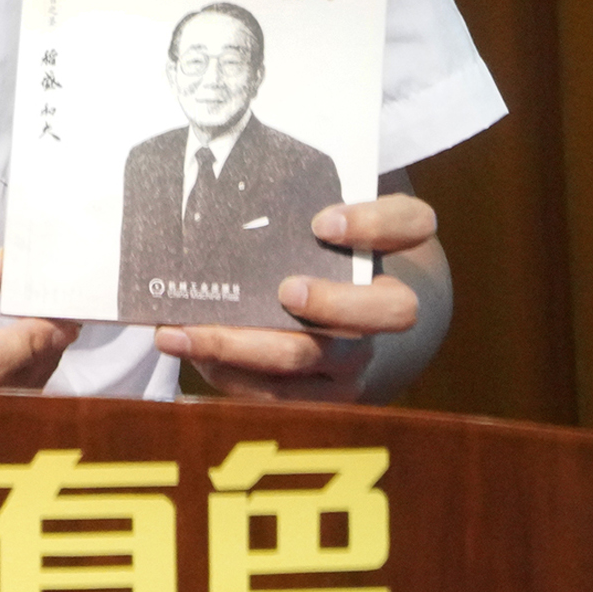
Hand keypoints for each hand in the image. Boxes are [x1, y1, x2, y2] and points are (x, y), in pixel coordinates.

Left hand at [156, 194, 446, 403]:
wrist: (339, 314)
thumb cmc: (310, 249)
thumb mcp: (308, 221)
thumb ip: (284, 204)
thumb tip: (212, 197)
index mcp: (390, 244)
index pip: (410, 223)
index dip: (375, 225)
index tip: (322, 222)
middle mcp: (385, 306)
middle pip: (391, 311)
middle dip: (336, 304)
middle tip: (286, 291)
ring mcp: (356, 355)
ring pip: (312, 358)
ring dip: (241, 346)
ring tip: (182, 332)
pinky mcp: (325, 394)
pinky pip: (278, 393)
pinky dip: (227, 373)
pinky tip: (187, 350)